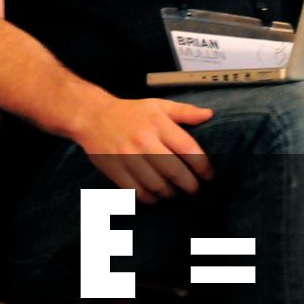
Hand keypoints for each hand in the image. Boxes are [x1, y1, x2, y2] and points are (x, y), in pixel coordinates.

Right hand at [73, 97, 214, 203]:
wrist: (93, 117)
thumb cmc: (132, 112)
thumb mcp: (159, 105)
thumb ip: (185, 112)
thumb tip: (209, 115)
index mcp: (159, 125)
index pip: (188, 148)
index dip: (202, 165)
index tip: (209, 174)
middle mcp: (144, 142)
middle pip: (174, 170)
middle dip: (189, 184)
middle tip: (196, 189)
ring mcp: (128, 158)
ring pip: (156, 185)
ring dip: (171, 193)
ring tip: (178, 193)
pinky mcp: (115, 171)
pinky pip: (137, 191)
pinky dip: (150, 198)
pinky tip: (158, 197)